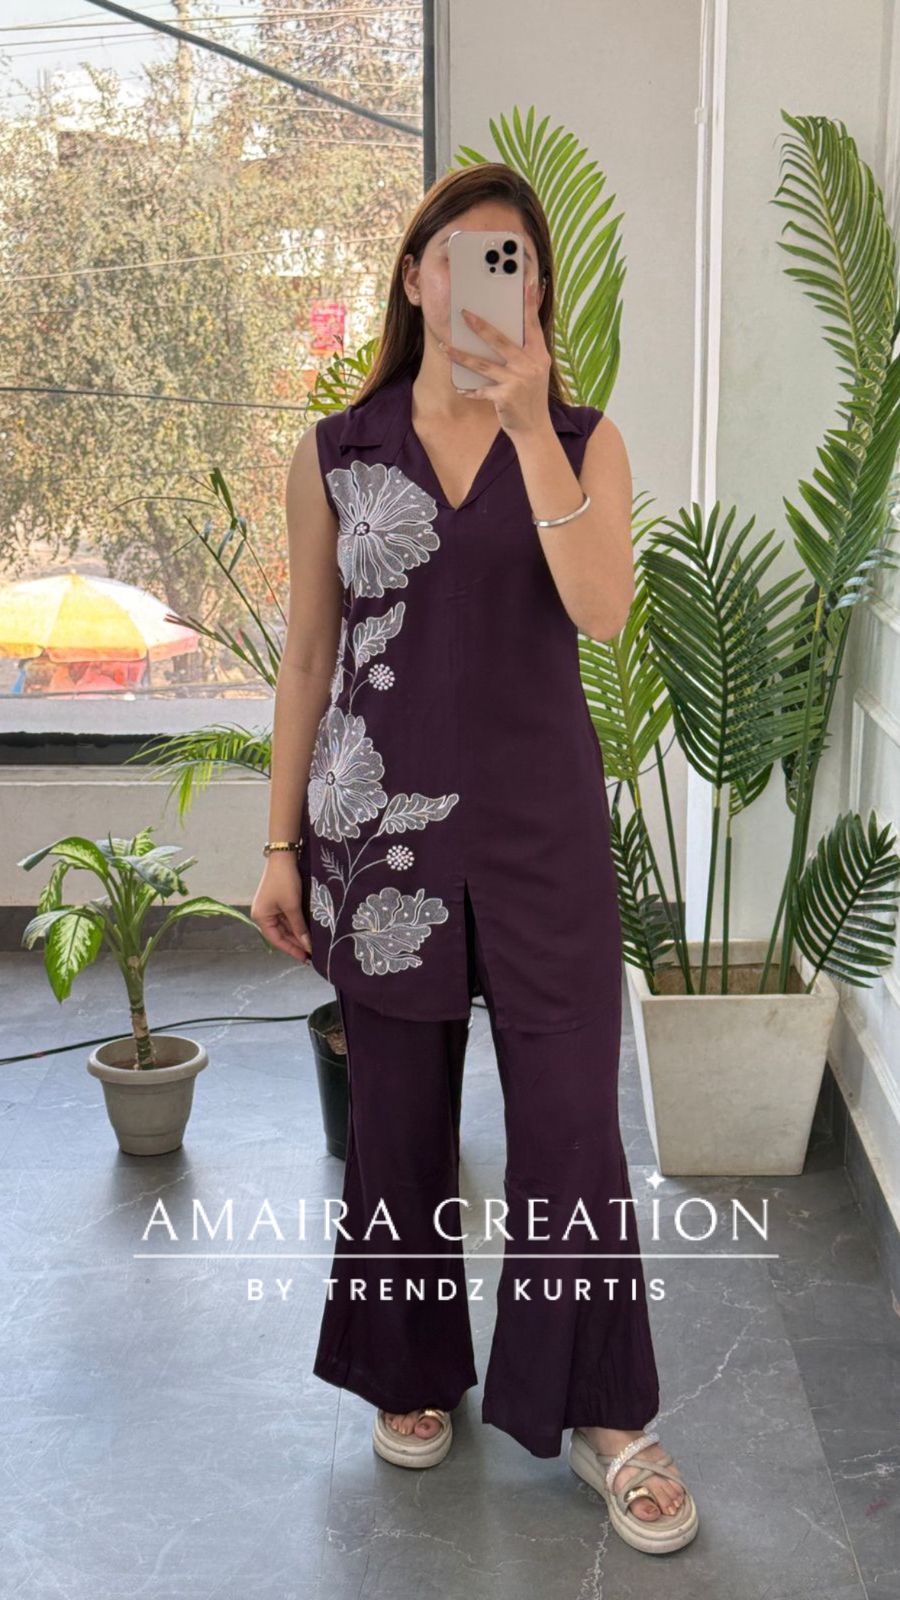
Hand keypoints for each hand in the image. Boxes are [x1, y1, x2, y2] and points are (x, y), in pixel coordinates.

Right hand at [251, 856, 311, 962]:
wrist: (284, 857)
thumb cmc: (285, 882)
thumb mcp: (292, 906)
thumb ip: (299, 927)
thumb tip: (307, 946)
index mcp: (261, 918)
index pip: (276, 940)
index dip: (291, 950)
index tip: (305, 958)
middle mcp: (263, 915)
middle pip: (280, 934)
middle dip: (295, 943)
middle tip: (311, 954)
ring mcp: (270, 908)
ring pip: (285, 927)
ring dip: (297, 935)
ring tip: (311, 945)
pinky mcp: (277, 902)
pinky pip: (287, 918)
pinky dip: (296, 925)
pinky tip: (307, 932)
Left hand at [438, 279, 551, 436]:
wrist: (535, 428)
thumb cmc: (531, 396)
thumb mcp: (536, 371)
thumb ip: (525, 352)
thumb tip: (504, 332)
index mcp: (539, 355)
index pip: (533, 325)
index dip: (530, 305)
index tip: (527, 283)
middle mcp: (530, 365)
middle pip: (500, 340)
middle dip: (480, 326)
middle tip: (464, 313)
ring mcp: (517, 381)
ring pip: (483, 364)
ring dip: (461, 355)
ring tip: (444, 347)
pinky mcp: (505, 397)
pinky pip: (481, 390)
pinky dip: (469, 390)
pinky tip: (459, 387)